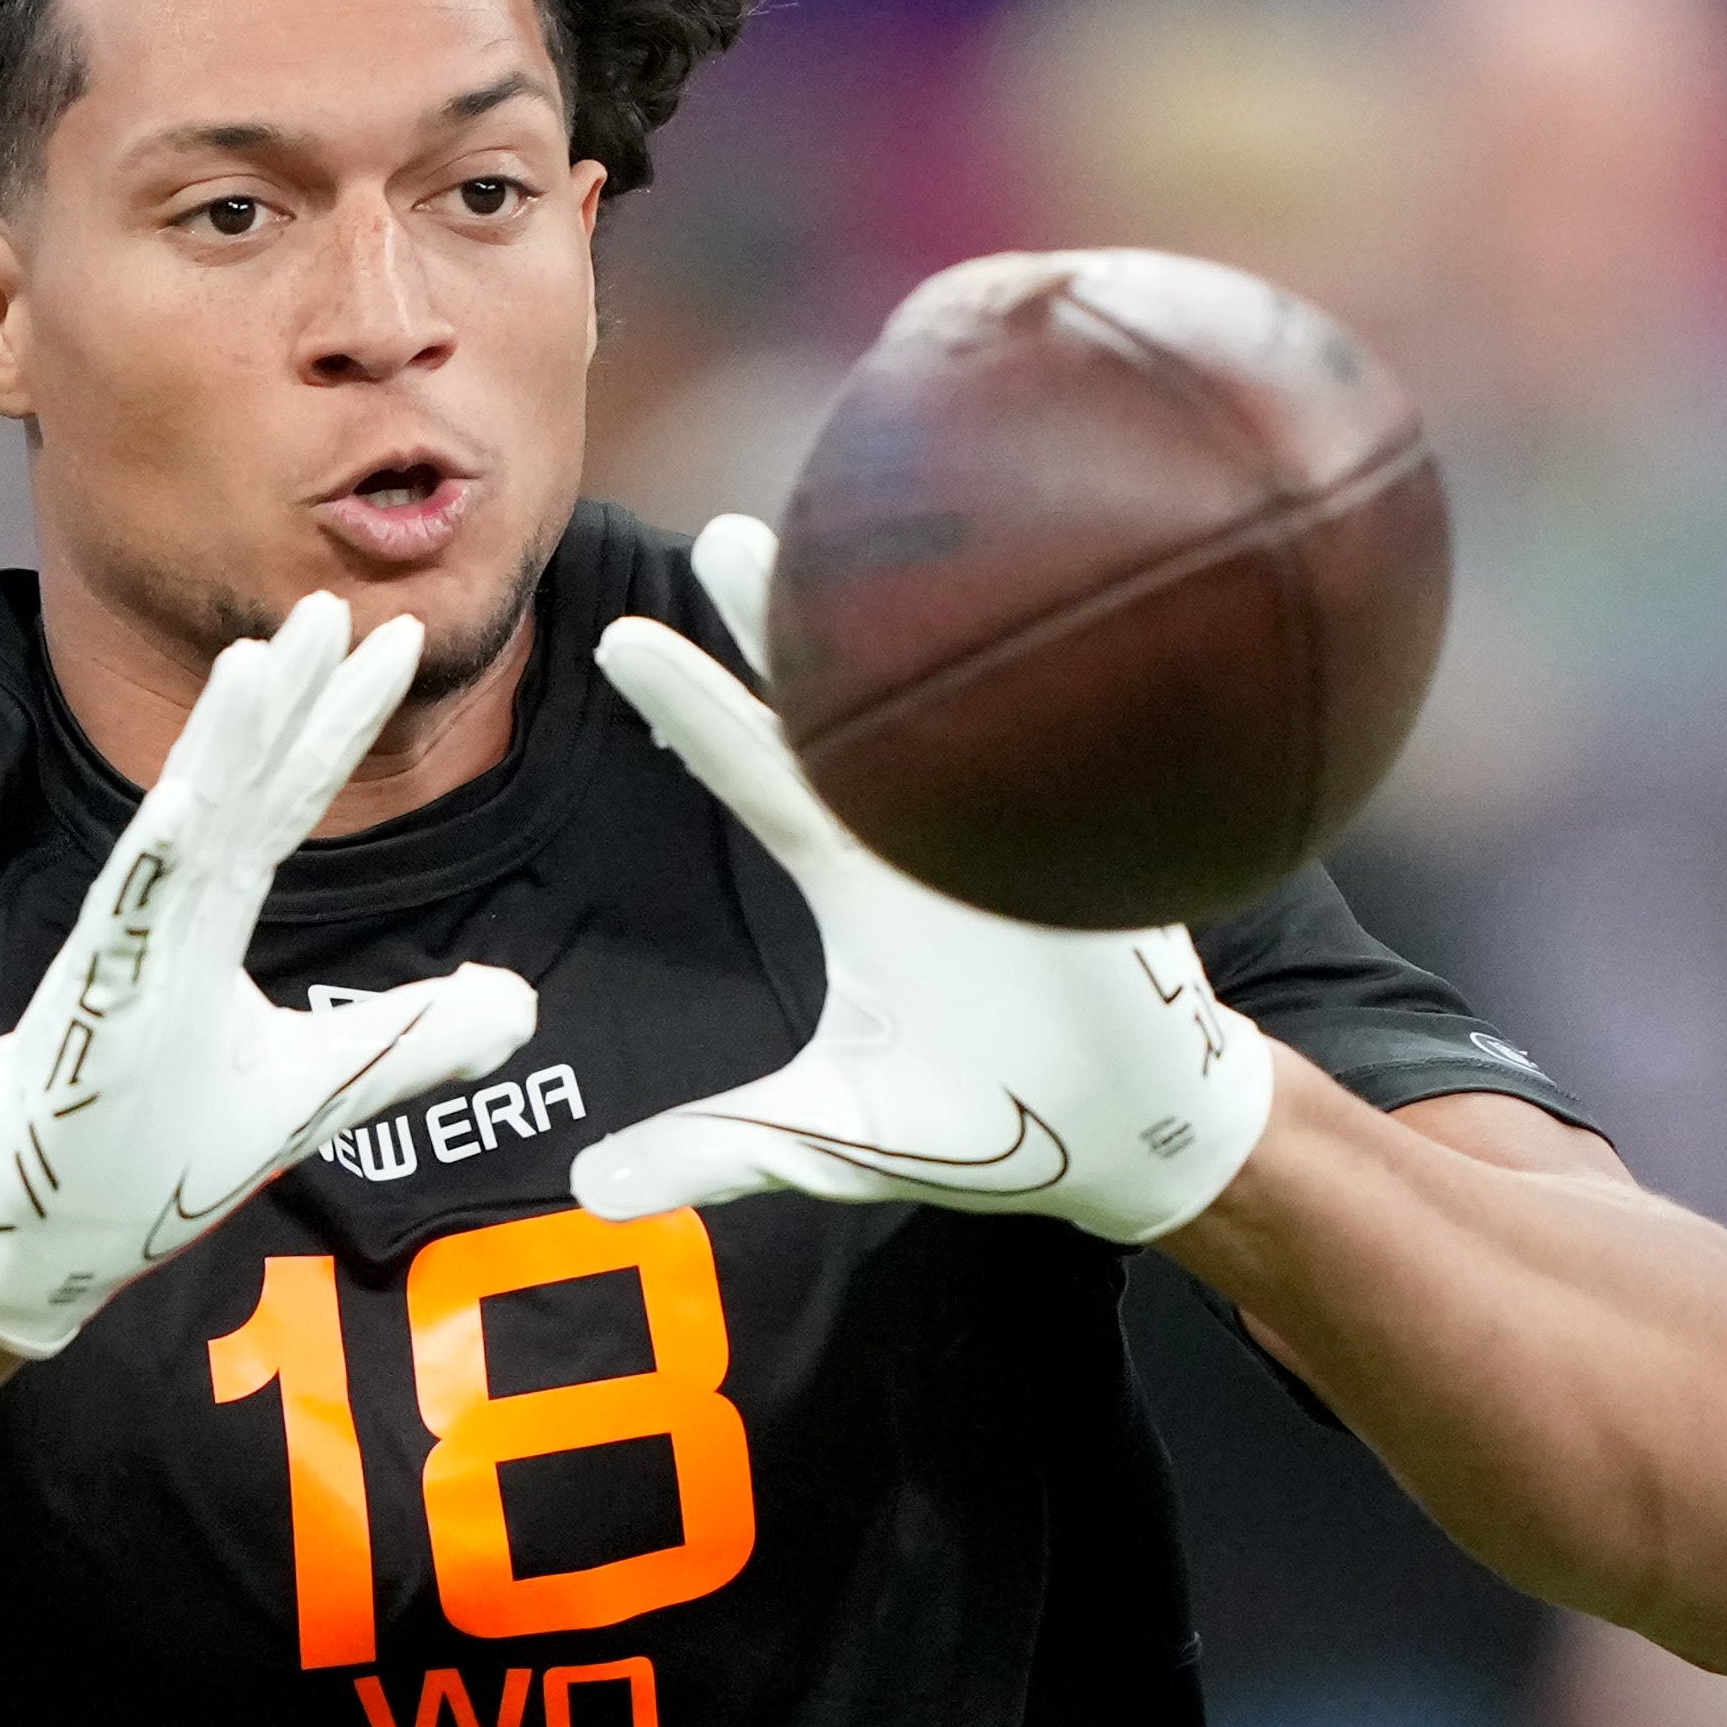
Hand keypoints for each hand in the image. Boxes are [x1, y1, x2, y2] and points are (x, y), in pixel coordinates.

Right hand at [0, 591, 535, 1356]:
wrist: (46, 1228)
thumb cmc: (157, 1147)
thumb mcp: (321, 1088)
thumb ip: (413, 1040)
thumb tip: (519, 1002)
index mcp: (216, 914)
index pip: (290, 797)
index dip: (340, 722)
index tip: (393, 644)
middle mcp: (170, 910)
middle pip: (244, 783)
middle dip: (295, 696)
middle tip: (343, 605)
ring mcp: (125, 950)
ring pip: (183, 823)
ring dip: (224, 742)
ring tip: (265, 657)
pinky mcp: (91, 1004)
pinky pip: (126, 917)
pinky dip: (157, 857)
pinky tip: (187, 801)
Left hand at [568, 591, 1270, 1246]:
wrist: (1135, 1139)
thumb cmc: (989, 1122)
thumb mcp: (832, 1140)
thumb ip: (718, 1150)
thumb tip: (591, 1190)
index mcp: (852, 871)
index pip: (753, 765)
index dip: (692, 706)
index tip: (620, 641)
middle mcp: (922, 829)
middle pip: (841, 706)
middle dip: (786, 625)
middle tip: (725, 536)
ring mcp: (1015, 827)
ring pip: (951, 702)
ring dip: (914, 630)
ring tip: (863, 543)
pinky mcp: (1098, 848)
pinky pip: (1067, 753)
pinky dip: (1048, 683)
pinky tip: (1019, 599)